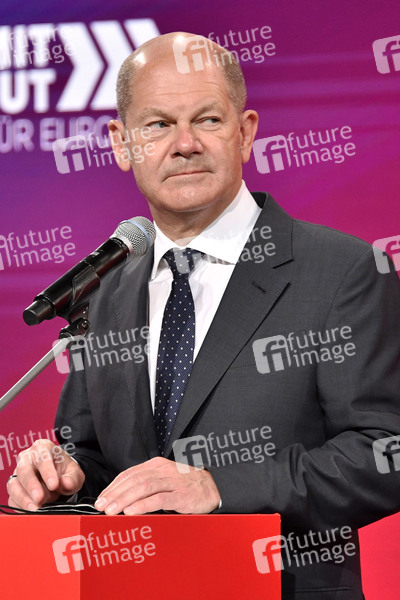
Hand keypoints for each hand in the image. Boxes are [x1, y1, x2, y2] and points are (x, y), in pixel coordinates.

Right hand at [7, 439, 84, 510]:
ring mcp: (18, 474)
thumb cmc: (65, 472)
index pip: (43, 458)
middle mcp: (27, 459)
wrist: (58, 478)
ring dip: (24, 498)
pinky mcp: (14, 488)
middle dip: (32, 486)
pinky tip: (29, 512)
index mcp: (43, 448)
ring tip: (35, 509)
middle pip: (24, 470)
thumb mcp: (74, 473)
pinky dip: (19, 506)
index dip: (48, 472)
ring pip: (14, 485)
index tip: (54, 485)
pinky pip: (12, 498)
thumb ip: (72, 478)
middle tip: (40, 499)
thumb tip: (66, 484)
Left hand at [94, 456, 220, 514]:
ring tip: (111, 510)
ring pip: (142, 487)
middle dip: (114, 494)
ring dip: (124, 499)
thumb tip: (123, 498)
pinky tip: (131, 512)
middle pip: (133, 480)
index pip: (129, 473)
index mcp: (156, 465)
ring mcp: (172, 481)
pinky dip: (142, 505)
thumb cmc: (186, 486)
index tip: (101, 498)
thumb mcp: (164, 480)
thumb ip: (147, 485)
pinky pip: (158, 499)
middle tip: (101, 506)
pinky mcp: (181, 494)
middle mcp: (162, 470)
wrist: (214, 487)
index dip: (113, 486)